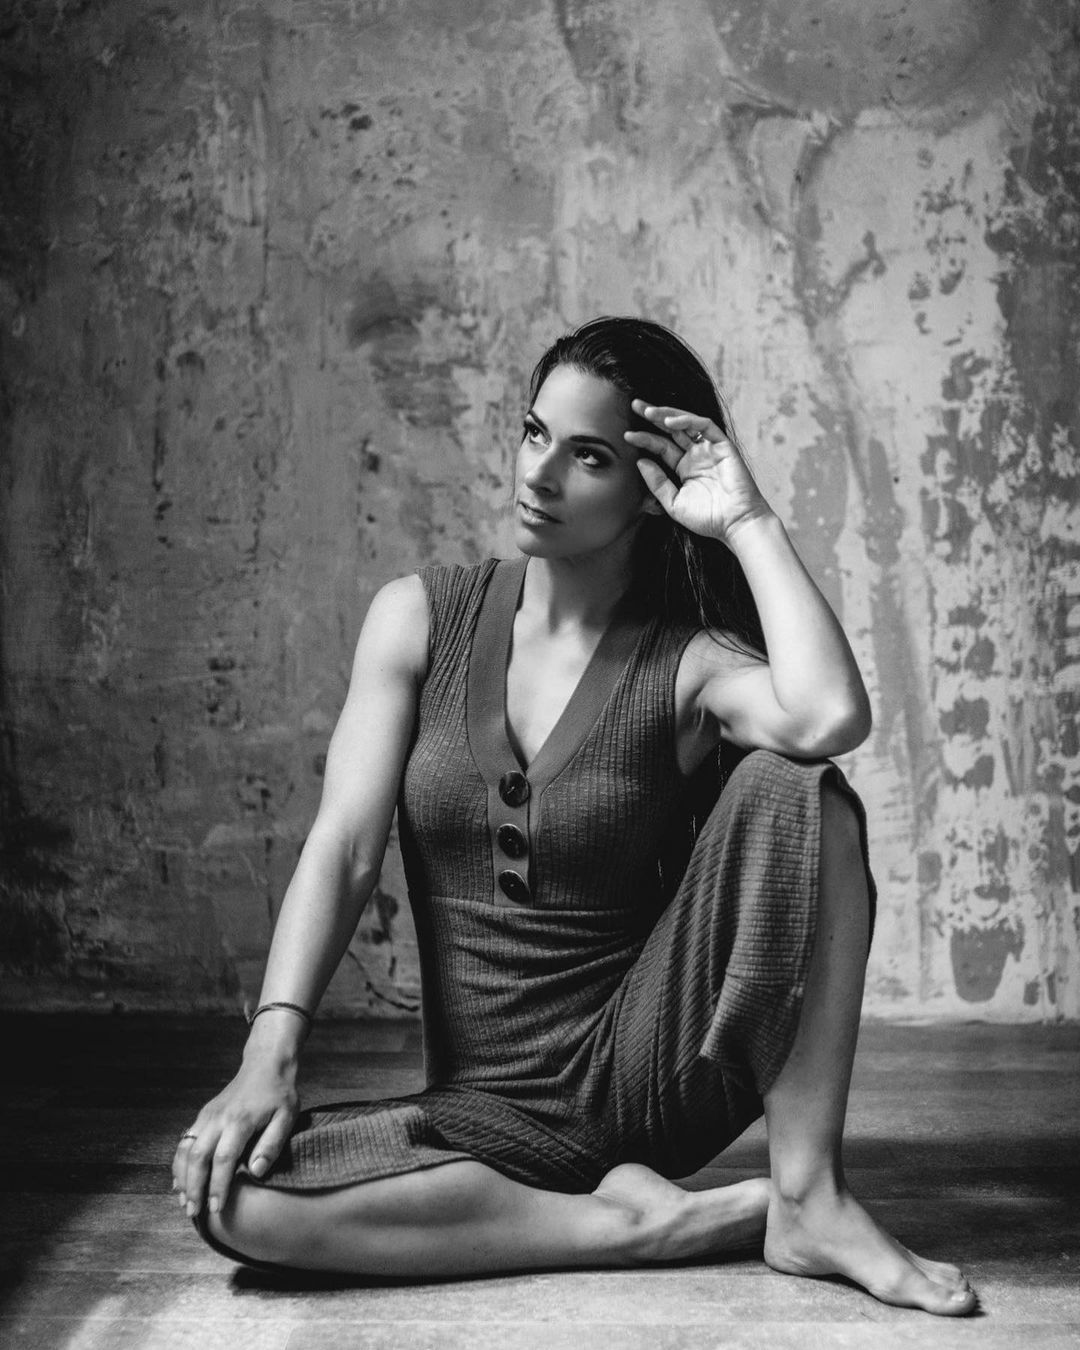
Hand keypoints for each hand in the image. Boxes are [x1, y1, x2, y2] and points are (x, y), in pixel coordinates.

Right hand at [171, 1053, 298, 1217]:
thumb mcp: (287, 1117)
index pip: (224, 1159)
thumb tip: (256, 1172)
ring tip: (184, 1202)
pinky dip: (179, 1163)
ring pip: (186, 1149)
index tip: (216, 1208)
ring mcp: (207, 1116)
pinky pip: (185, 1141)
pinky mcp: (202, 1115)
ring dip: (182, 1177)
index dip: (218, 1185)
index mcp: (240, 1120)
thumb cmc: (279, 1094)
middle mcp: (218, 1118)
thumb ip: (272, 1145)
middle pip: (198, 1156)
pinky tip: (180, 1181)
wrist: (265, 1065)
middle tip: (194, 1212)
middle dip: (193, 1187)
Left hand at [625, 399, 771, 545]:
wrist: (735, 524)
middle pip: (671, 429)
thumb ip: (657, 483)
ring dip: (668, 414)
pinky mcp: (723, 445)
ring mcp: (709, 448)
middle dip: (654, 415)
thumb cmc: (707, 518)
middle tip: (635, 405)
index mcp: (683, 467)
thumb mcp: (674, 502)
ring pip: (686, 423)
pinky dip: (688, 421)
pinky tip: (671, 422)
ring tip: (649, 412)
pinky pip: (705, 426)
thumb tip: (641, 462)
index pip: (661, 446)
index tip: (627, 436)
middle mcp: (695, 454)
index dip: (644, 439)